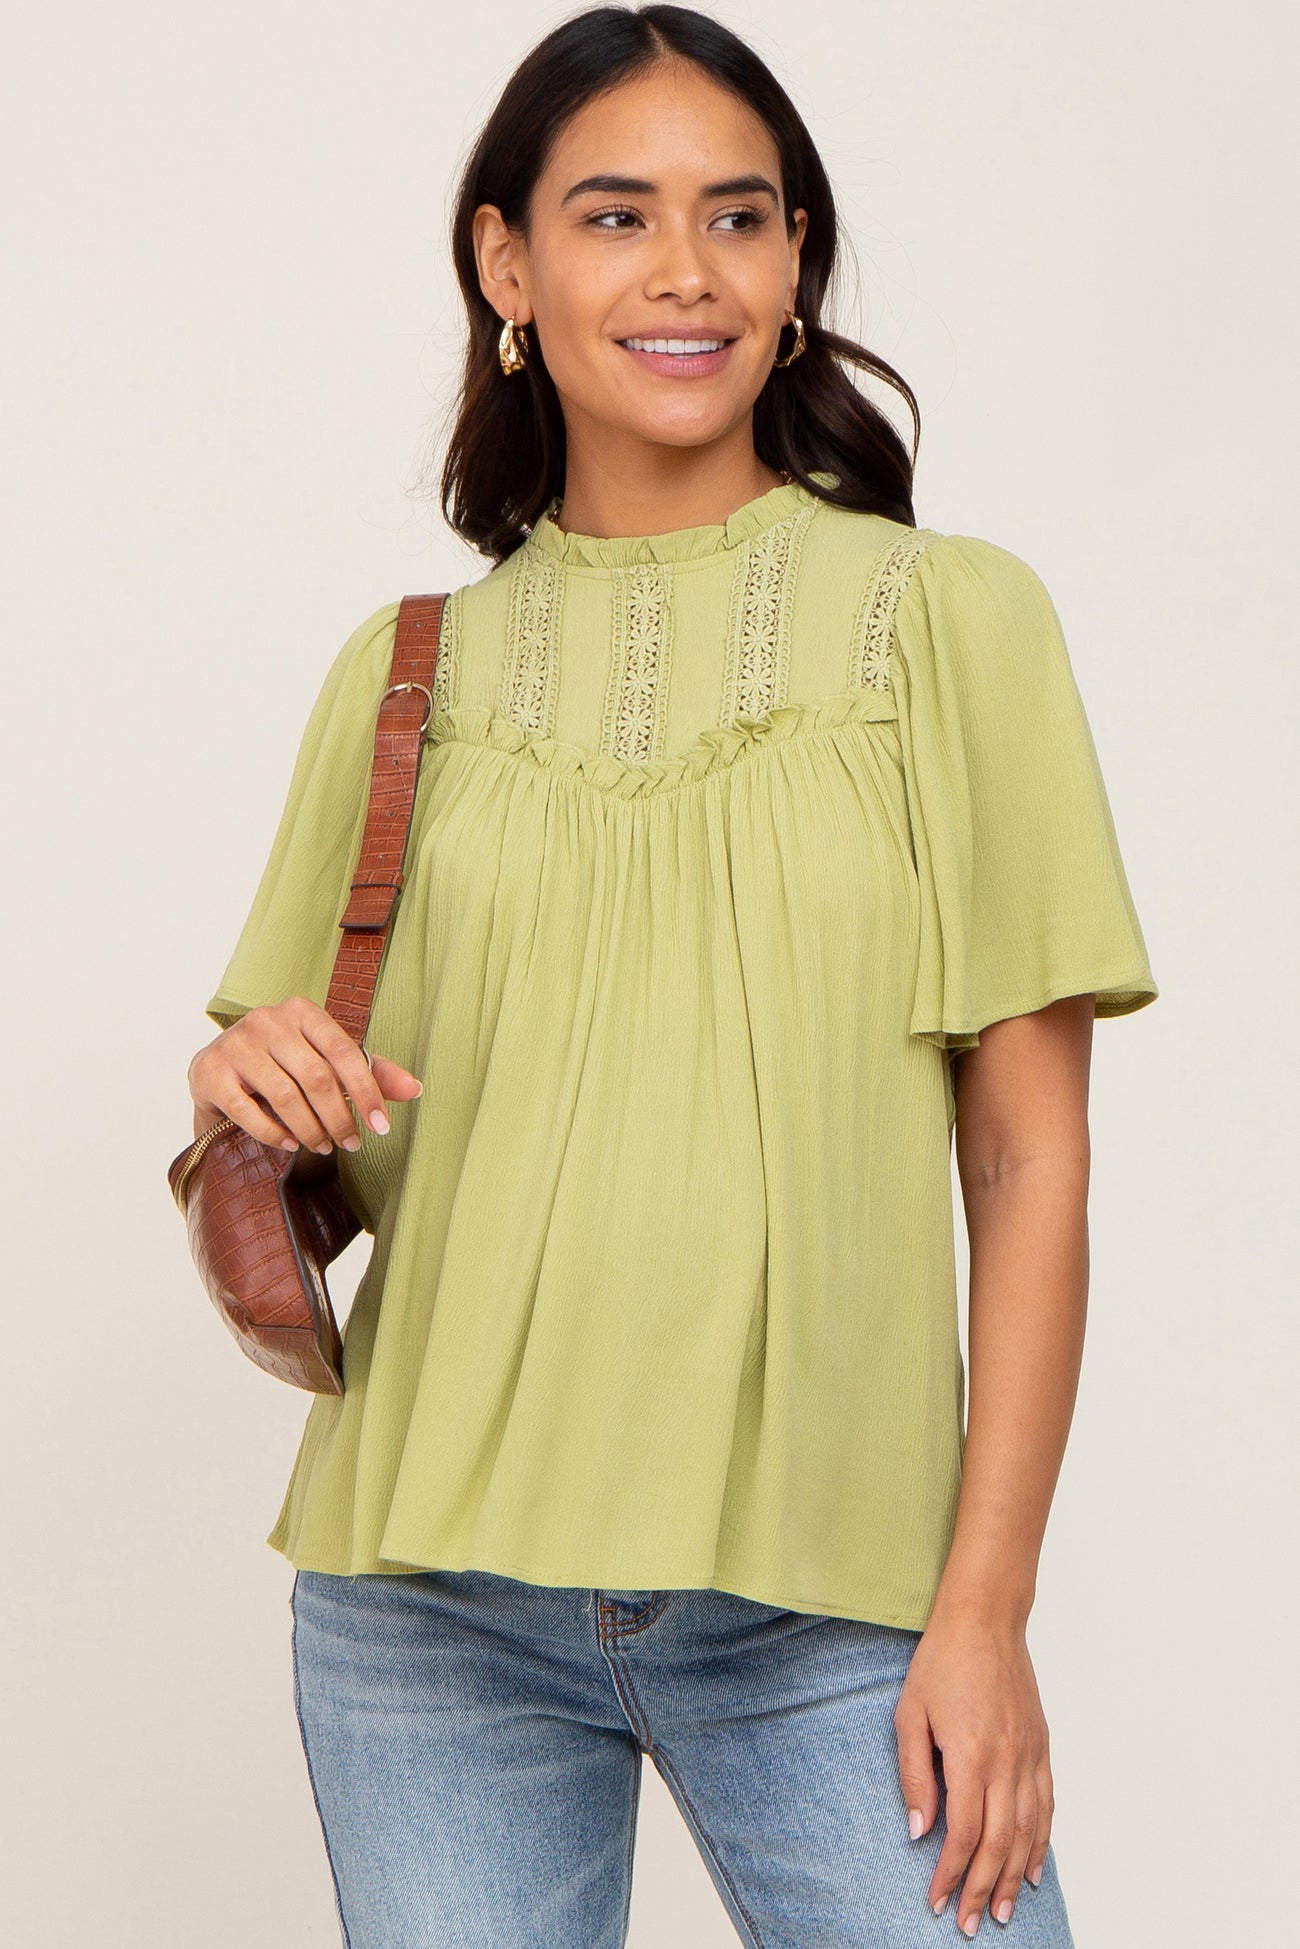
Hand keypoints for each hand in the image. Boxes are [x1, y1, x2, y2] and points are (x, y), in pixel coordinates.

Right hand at [188, 997, 422, 1157]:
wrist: (216, 1068)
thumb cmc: (281, 1062)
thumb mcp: (323, 1058)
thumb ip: (367, 1071)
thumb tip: (415, 1088)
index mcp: (302, 1011)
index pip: (344, 1051)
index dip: (367, 1091)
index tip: (382, 1127)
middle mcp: (267, 1021)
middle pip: (317, 1078)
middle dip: (340, 1118)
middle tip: (350, 1144)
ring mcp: (236, 1045)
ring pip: (286, 1097)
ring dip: (311, 1130)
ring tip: (323, 1146)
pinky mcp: (211, 1073)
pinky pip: (249, 1112)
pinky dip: (274, 1134)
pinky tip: (290, 1143)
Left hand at [894, 1604, 1053, 1934]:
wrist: (985, 1619)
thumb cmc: (942, 1661)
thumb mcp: (910, 1714)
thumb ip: (915, 1775)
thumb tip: (919, 1830)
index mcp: (970, 1755)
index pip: (963, 1834)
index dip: (950, 1873)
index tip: (936, 1899)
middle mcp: (1006, 1761)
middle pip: (999, 1843)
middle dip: (982, 1889)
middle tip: (969, 1923)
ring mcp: (1029, 1755)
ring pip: (1027, 1831)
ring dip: (1013, 1876)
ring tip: (1002, 1911)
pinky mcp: (1041, 1746)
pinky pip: (1046, 1805)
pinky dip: (1041, 1842)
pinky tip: (1032, 1867)